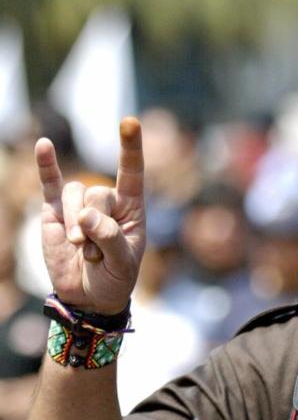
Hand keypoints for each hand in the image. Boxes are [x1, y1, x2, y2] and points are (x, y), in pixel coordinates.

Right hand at [35, 117, 145, 314]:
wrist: (89, 296)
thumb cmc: (115, 277)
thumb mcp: (123, 263)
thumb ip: (109, 238)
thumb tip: (84, 217)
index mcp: (131, 208)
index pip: (132, 172)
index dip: (131, 148)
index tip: (129, 122)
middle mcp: (107, 201)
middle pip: (98, 192)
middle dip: (95, 225)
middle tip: (96, 254)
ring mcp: (79, 205)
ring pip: (76, 194)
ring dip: (75, 225)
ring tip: (81, 249)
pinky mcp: (55, 212)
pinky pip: (51, 184)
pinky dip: (46, 165)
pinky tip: (44, 146)